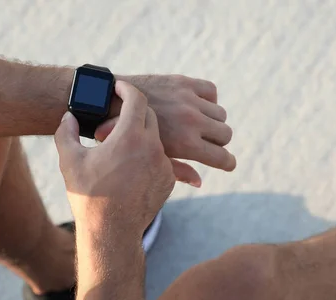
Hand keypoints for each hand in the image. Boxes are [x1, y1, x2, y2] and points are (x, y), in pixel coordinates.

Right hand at [55, 81, 174, 236]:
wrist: (111, 231)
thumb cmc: (89, 195)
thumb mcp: (70, 160)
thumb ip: (66, 132)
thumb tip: (68, 116)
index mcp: (130, 136)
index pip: (137, 99)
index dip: (127, 88)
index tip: (119, 86)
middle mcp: (153, 147)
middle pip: (150, 116)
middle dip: (135, 111)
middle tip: (119, 113)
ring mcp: (163, 165)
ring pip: (156, 138)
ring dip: (142, 136)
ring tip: (123, 144)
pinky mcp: (169, 180)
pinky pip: (161, 159)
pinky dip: (148, 156)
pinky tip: (131, 165)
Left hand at [97, 75, 236, 186]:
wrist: (107, 103)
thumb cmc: (126, 140)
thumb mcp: (153, 160)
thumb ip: (179, 171)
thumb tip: (200, 182)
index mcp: (186, 144)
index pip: (223, 157)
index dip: (228, 163)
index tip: (227, 163)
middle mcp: (192, 121)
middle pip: (226, 134)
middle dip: (219, 142)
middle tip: (207, 143)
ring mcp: (189, 100)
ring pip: (221, 114)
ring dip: (213, 121)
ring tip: (199, 125)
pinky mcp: (184, 83)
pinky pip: (211, 91)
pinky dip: (207, 98)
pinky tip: (195, 105)